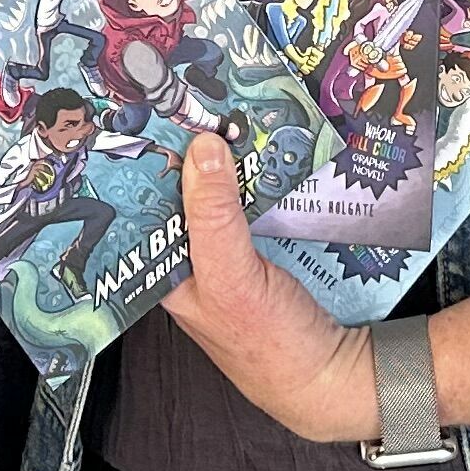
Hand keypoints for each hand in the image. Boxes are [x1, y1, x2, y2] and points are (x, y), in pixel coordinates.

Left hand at [159, 134, 377, 444]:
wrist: (333, 374)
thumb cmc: (268, 346)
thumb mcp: (230, 278)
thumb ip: (212, 217)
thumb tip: (203, 148)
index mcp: (164, 272)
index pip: (137, 208)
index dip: (138, 162)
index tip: (144, 112)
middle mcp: (192, 259)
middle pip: (180, 191)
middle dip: (187, 148)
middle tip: (195, 96)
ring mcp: (230, 251)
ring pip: (219, 190)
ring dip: (228, 156)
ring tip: (230, 109)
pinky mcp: (265, 245)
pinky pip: (255, 198)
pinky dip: (262, 173)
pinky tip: (269, 148)